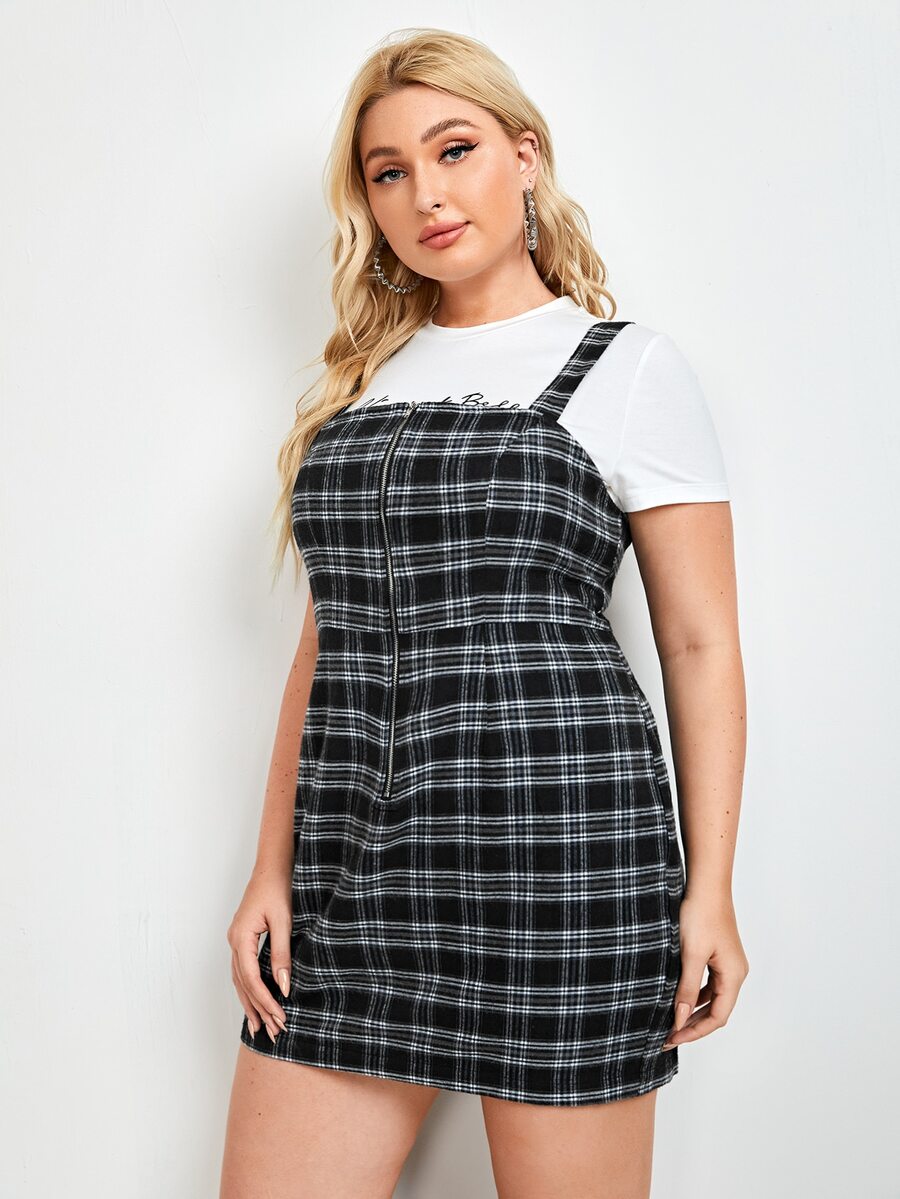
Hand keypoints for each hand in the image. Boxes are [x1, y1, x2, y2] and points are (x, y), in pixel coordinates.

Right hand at [227, 864, 292, 1041]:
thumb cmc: (278, 889)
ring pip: (240, 980)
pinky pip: (242, 971)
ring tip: (259, 1027)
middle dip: (258, 1009)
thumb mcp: (284, 921)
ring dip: (250, 1003)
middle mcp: (233, 942)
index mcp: (241, 938)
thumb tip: (283, 987)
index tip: (280, 1017)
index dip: (265, 1001)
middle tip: (272, 1033)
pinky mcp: (242, 939)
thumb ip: (281, 954)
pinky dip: (249, 989)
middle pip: (243, 985)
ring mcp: (235, 941)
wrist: (272, 867)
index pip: (252, 980)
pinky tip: (255, 1001)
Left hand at [661, 888, 749, 1050]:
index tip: (671, 1039)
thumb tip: (679, 1020)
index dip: (694, 1031)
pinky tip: (677, 996)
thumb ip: (686, 989)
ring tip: (670, 1021)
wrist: (706, 884)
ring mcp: (729, 963)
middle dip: (692, 1025)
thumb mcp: (690, 954)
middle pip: (717, 1011)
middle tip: (667, 1037)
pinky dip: (694, 994)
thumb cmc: (700, 914)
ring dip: (692, 1011)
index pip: (718, 1018)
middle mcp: (736, 972)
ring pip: (712, 998)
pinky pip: (708, 983)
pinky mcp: (719, 954)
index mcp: (734, 976)